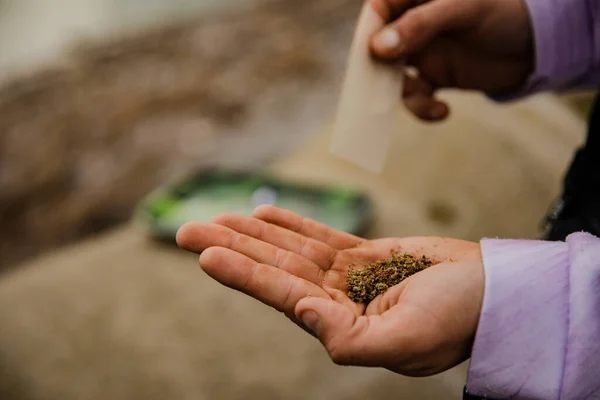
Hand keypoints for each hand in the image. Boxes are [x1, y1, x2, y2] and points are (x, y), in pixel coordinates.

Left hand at [177, 206, 484, 376]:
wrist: (494, 293)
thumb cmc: (459, 318)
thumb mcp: (410, 341)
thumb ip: (353, 340)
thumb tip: (305, 314)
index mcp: (342, 327)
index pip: (282, 294)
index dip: (243, 272)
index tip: (207, 251)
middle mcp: (338, 302)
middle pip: (275, 268)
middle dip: (232, 247)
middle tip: (187, 229)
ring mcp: (350, 278)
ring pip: (292, 249)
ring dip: (255, 232)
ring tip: (219, 216)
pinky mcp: (367, 256)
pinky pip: (322, 238)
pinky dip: (293, 225)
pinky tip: (266, 214)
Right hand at [368, 0, 533, 120]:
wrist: (540, 41)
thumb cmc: (505, 9)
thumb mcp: (464, 9)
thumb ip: (420, 24)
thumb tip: (377, 48)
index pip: (378, 11)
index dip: (368, 33)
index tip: (369, 55)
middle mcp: (412, 25)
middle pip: (377, 48)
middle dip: (375, 72)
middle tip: (375, 91)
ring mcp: (423, 52)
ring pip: (392, 77)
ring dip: (400, 94)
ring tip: (424, 100)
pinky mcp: (436, 77)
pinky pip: (416, 97)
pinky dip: (423, 108)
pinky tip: (443, 110)